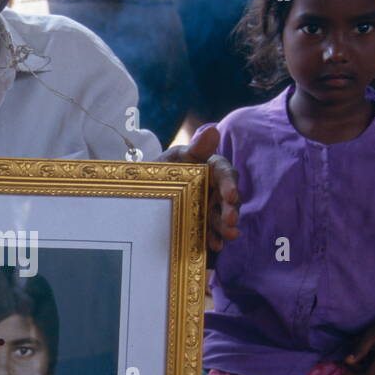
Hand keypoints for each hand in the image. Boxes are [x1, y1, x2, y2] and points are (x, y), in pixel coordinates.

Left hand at [155, 126, 239, 253]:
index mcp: (210, 169)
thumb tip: (213, 130)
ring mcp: (209, 207)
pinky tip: (214, 245)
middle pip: (229, 199)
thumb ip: (195, 150)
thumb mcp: (175, 159)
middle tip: (231, 221)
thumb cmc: (163, 170)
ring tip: (228, 236)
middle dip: (232, 210)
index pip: (225, 174)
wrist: (142, 191)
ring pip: (223, 217)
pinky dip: (213, 238)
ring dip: (226, 227)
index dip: (230, 185)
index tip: (231, 196)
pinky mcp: (201, 224)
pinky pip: (211, 232)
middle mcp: (214, 188)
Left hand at [343, 306, 374, 374]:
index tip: (344, 374)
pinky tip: (374, 354)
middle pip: (370, 374)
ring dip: (366, 366)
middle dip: (358, 369)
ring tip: (367, 351)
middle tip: (351, 357)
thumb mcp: (370, 336)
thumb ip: (359, 350)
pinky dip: (374, 365)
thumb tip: (347, 362)